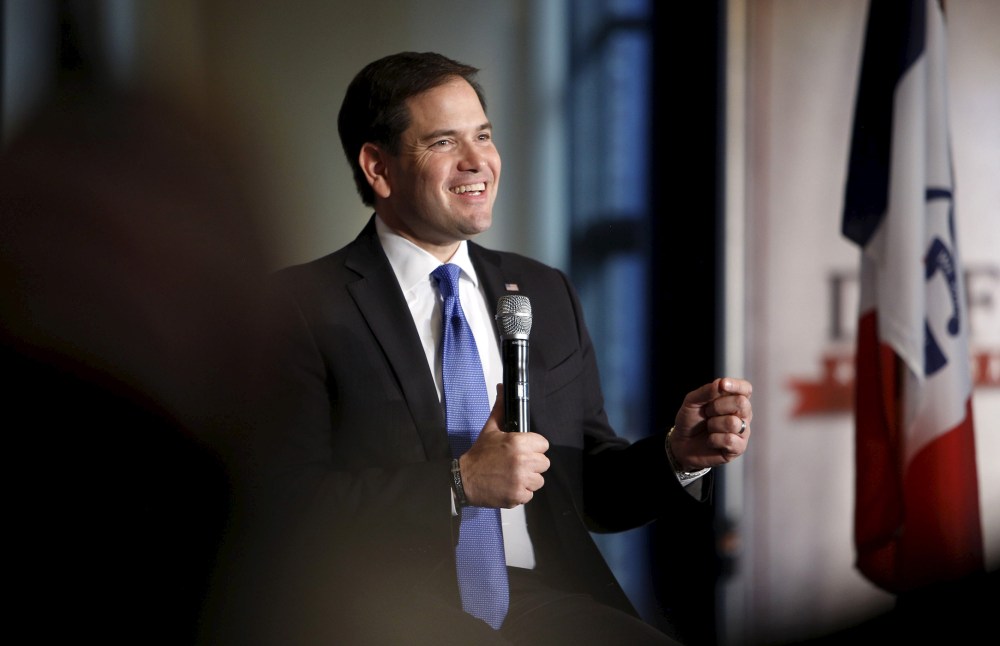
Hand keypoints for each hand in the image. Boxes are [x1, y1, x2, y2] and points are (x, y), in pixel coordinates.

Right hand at [459, 385, 549, 507]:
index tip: (525, 450)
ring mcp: (521, 480)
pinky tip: (509, 486)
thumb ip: (500, 408)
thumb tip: (502, 387)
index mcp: (518, 443)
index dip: (534, 447)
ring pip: (539, 480)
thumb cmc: (479, 454)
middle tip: (517, 464)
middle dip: (533, 464)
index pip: (543, 444)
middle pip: (544, 463)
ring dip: (528, 479)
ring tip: (513, 476)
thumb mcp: (490, 429)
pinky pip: (530, 494)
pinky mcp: (518, 496)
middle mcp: (523, 461)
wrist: (465, 479)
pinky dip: (521, 492)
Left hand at [669, 377, 751, 470]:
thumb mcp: (692, 401)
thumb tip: (721, 383)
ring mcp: (743, 431)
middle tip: (707, 413)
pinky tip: (710, 441)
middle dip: (717, 406)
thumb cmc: (690, 420)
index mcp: (734, 398)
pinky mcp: (739, 448)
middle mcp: (742, 414)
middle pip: (741, 403)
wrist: (682, 444)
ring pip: (733, 422)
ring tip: (709, 428)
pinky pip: (729, 440)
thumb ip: (706, 391)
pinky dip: (713, 440)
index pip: (745, 388)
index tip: (722, 385)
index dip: (736, 385)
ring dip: (713, 425)